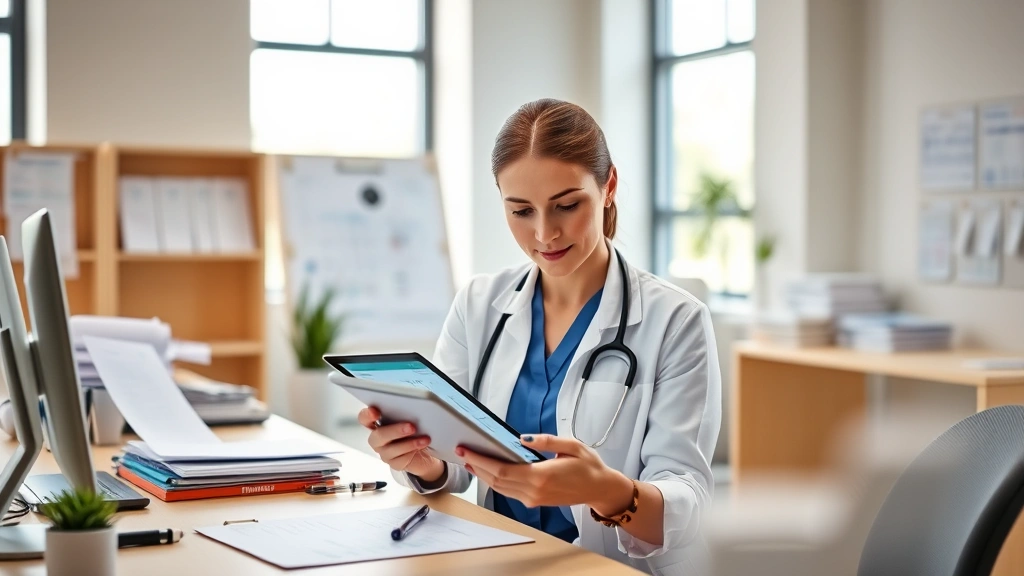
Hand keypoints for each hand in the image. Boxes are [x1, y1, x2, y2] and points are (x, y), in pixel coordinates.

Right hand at [357, 407, 444, 482]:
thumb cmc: (417, 429)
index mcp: (377, 423)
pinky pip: (401, 459)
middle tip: (411, 426)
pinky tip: (423, 445)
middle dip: (395, 430)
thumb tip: (414, 408)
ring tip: (425, 438)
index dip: (367, 415)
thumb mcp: (412, 418)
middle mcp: (378, 439)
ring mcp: (385, 453)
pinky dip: (413, 451)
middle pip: (378, 435)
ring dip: (409, 443)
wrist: (427, 450)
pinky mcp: (395, 464)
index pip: (365, 418)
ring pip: (390, 449)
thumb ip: (407, 412)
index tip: (376, 411)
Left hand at [457, 434, 633, 513]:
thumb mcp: (572, 446)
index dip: (481, 461)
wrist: (600, 489)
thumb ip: (546, 441)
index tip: (467, 450)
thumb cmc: (589, 466)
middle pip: (496, 480)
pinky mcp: (535, 501)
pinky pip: (509, 492)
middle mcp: (534, 491)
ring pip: (500, 488)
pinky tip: (489, 470)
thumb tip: (522, 438)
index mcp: (541, 476)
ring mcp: (533, 499)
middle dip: (477, 466)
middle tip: (462, 451)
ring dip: (483, 475)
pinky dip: (495, 481)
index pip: (502, 470)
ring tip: (471, 460)